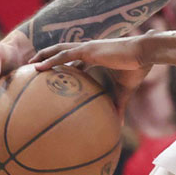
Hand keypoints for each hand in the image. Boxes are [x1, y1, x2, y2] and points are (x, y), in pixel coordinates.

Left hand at [31, 37, 151, 114]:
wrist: (146, 54)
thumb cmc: (137, 69)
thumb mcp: (124, 91)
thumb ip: (117, 106)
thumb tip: (117, 126)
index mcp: (96, 56)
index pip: (75, 59)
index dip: (64, 65)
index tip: (54, 74)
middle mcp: (89, 50)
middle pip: (63, 52)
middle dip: (48, 57)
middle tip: (34, 67)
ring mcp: (87, 48)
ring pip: (58, 50)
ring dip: (43, 56)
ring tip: (29, 65)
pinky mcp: (88, 49)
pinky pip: (64, 55)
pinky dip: (50, 60)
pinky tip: (37, 67)